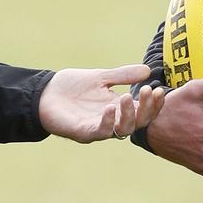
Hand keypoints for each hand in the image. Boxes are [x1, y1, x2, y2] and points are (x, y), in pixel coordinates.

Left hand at [39, 64, 166, 142]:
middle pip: (138, 122)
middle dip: (146, 109)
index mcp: (118, 108)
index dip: (153, 103)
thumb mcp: (100, 77)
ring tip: (127, 96)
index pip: (143, 110)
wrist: (44, 92)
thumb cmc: (71, 87)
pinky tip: (109, 108)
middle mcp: (112, 120)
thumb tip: (147, 70)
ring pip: (122, 130)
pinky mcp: (83, 132)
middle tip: (148, 92)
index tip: (158, 89)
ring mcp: (98, 127)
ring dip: (129, 115)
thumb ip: (122, 75)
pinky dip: (107, 122)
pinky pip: (100, 132)